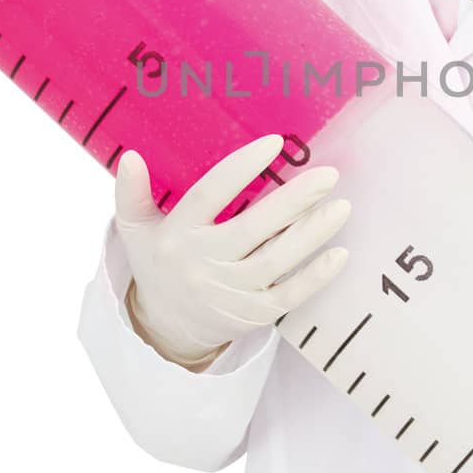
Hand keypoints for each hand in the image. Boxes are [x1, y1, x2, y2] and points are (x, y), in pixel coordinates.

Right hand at [114, 132, 351, 365]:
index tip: (275, 143)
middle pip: (253, 228)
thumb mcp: (135, 230)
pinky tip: (340, 253)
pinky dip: (316, 277)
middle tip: (329, 175)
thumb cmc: (159, 264)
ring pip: (278, 260)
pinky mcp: (254, 314)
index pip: (210, 195)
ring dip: (313, 233)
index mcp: (177, 235)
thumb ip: (130, 194)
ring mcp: (231, 291)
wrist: (166, 329)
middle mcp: (204, 263)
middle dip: (294, 200)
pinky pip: (289, 295)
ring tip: (342, 206)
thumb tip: (130, 156)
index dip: (241, 168)